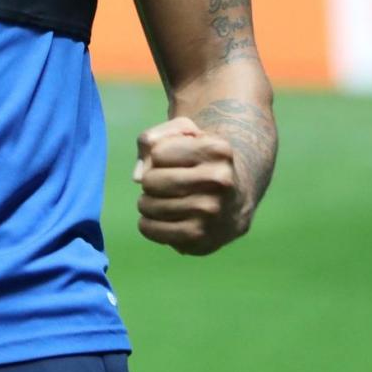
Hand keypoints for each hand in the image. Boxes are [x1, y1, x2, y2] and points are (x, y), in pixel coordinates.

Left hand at [132, 116, 241, 255]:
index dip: (159, 156)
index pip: (157, 153)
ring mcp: (212, 213)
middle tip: (165, 184)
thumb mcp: (183, 133)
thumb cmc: (201, 161)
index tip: (176, 161)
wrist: (234, 200)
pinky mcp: (200, 238)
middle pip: (150, 181)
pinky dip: (147, 224)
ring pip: (148, 206)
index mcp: (217, 150)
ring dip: (147, 203)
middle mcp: (220, 182)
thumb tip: (137, 177)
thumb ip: (151, 139)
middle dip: (150, 181)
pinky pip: (151, 229)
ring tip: (164, 201)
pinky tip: (161, 219)